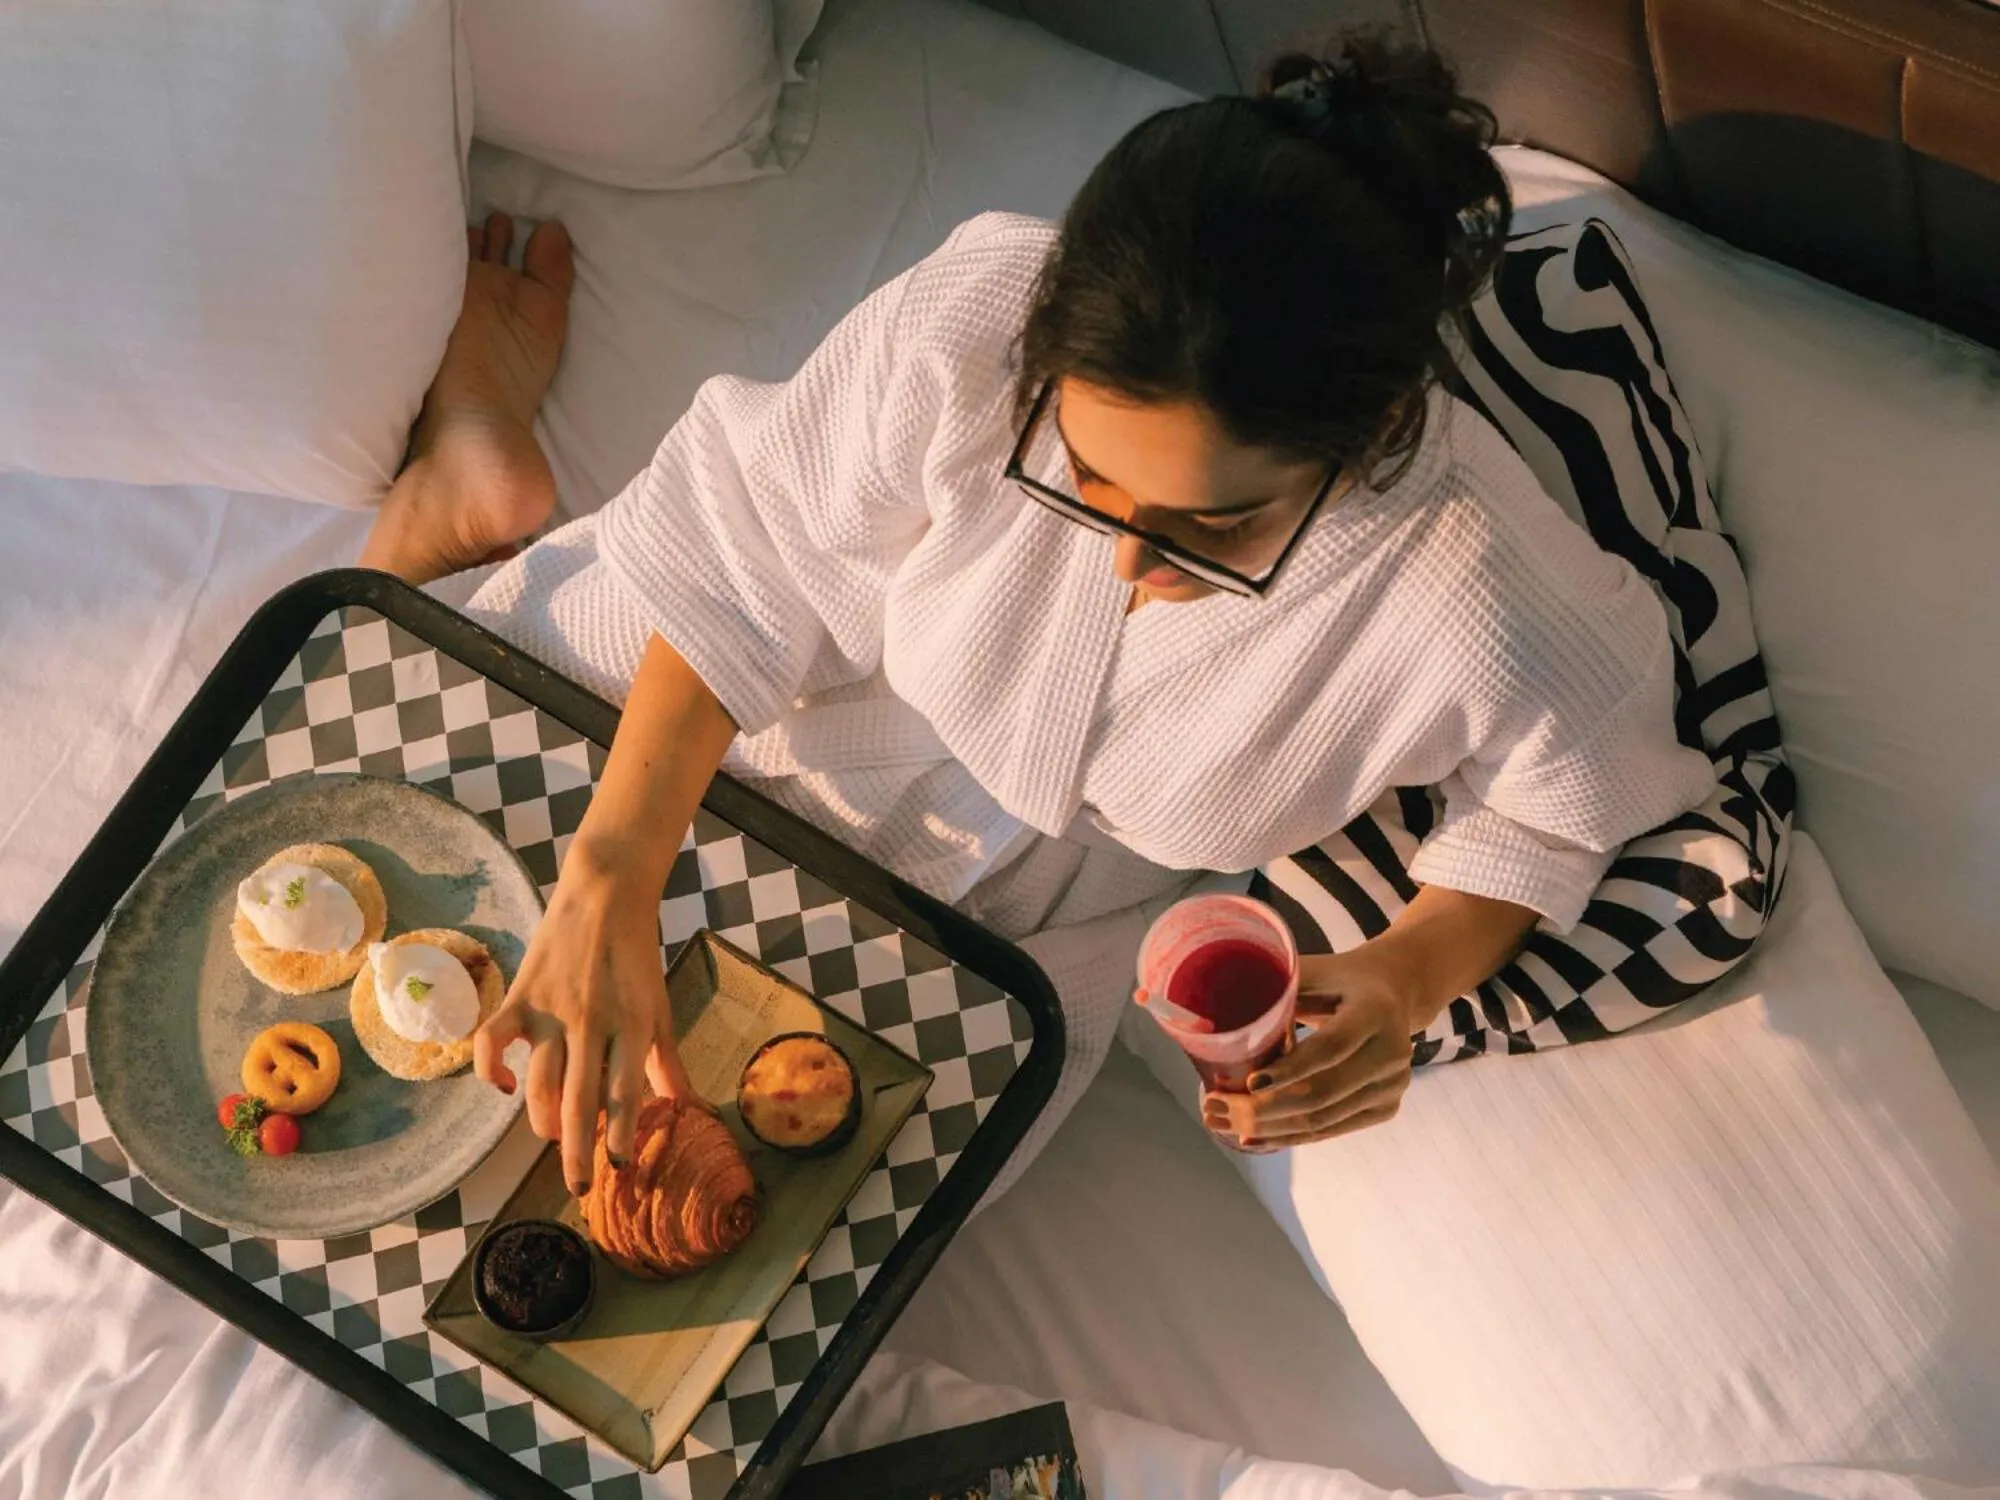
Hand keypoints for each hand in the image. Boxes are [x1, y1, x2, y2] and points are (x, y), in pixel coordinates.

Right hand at [474, 839, 692, 1195]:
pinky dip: (491, 1069)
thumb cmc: (636, 957)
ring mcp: (552, 1010)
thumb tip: (690, 1109)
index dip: (623, 1136)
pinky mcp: (520, 996)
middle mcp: (593, 1023)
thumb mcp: (657, 1009)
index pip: (627, 1094)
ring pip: (540, 1081)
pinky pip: (494, 1041)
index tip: (620, 1171)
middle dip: (577, 1150)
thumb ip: (667, 1063)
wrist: (605, 893)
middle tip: (576, 1187)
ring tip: (550, 1136)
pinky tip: (505, 1089)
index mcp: (632, 1026)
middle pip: (582, 1099)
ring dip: (543, 1119)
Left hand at [1203, 945, 1421, 1150]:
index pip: (1331, 1046)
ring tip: (1223, 1124)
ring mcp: (1393, 1084)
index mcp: (1375, 1009)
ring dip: (1269, 1128)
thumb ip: (1272, 985)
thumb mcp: (1312, 970)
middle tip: (1216, 1110)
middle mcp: (1392, 1051)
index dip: (1290, 1068)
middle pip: (1323, 1092)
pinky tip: (1255, 1137)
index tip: (1249, 1083)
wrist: (1393, 993)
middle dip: (1263, 1109)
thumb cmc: (1338, 980)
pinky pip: (1331, 1129)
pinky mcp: (1387, 1107)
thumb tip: (1214, 1012)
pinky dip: (1290, 1135)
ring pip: (1323, 1119)